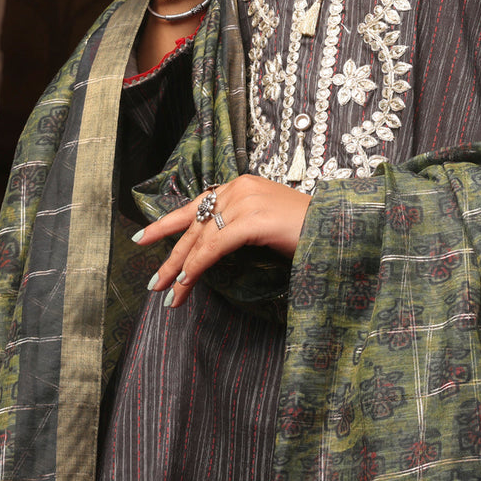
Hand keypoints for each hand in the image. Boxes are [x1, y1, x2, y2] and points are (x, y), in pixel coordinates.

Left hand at [136, 176, 310, 306]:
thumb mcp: (267, 222)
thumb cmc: (308, 231)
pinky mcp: (251, 220)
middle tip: (154, 282)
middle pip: (194, 225)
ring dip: (182, 271)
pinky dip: (197, 267)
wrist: (338, 227)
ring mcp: (245, 201)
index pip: (195, 205)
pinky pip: (214, 247)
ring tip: (169, 294)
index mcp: (241, 185)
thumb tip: (212, 250)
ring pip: (201, 240)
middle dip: (171, 256)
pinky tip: (187, 283)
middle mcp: (239, 188)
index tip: (143, 238)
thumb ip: (240, 226)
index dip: (167, 224)